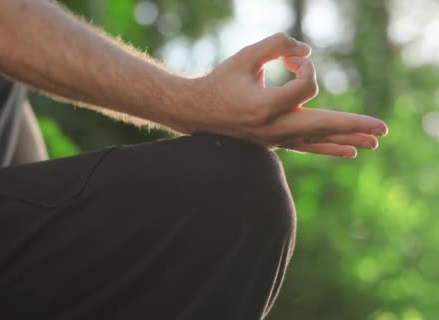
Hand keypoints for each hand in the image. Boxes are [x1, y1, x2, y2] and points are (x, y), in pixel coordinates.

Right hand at [176, 33, 387, 157]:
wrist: (196, 112)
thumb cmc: (219, 82)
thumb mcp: (245, 56)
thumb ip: (277, 44)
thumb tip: (307, 52)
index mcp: (264, 107)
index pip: (305, 86)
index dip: (305, 65)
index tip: (292, 57)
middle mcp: (272, 128)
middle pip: (322, 126)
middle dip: (353, 125)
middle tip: (384, 129)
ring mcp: (274, 138)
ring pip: (317, 140)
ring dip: (347, 139)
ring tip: (374, 143)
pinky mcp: (274, 141)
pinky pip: (307, 147)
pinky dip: (328, 147)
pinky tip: (349, 151)